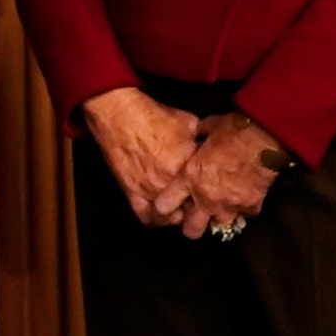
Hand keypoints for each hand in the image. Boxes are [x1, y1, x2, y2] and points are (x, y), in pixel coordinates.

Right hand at [79, 86, 203, 229]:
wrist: (121, 115)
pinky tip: (162, 215)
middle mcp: (172, 181)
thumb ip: (203, 138)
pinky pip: (147, 218)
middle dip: (199, 206)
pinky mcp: (133, 194)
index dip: (213, 190)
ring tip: (182, 209)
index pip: (210, 188)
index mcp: (189, 164)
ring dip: (179, 215)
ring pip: (172, 217)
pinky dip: (156, 220)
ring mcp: (152, 190)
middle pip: (194, 207)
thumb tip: (212, 145)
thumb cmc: (153, 116)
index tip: (214, 190)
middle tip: (201, 202)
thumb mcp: (188, 122)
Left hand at [165, 113, 289, 241]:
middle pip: (191, 229)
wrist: (265, 136)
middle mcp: (206, 196)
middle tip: (195, 218)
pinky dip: (245, 209)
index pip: (165, 206)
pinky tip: (245, 200)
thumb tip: (195, 132)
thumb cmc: (234, 129)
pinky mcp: (251, 204)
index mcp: (189, 177)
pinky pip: (246, 215)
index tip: (169, 205)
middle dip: (191, 227)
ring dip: (220, 218)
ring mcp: (229, 204)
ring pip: (220, 226)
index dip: (164, 208)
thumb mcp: (209, 127)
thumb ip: (198, 135)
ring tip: (222, 209)